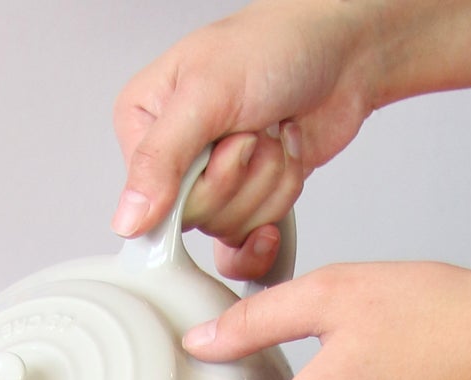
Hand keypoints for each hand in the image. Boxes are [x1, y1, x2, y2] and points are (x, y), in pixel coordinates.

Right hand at [112, 0, 377, 278]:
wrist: (343, 49)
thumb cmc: (276, 45)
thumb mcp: (207, 93)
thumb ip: (160, 159)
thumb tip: (127, 219)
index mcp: (144, 125)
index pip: (153, 199)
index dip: (201, 181)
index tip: (226, 141)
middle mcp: (173, 159)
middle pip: (196, 218)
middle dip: (242, 176)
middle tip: (255, 130)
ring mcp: (211, 181)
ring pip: (230, 226)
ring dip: (269, 181)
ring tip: (274, 133)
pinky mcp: (245, 198)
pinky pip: (248, 241)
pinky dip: (277, 209)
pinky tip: (285, 176)